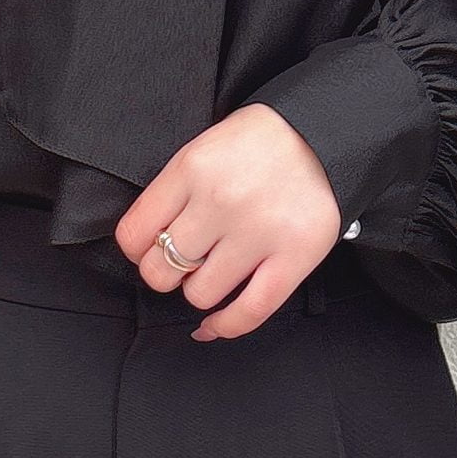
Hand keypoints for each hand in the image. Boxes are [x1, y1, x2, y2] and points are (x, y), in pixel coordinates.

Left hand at [115, 103, 341, 340]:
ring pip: (200, 294)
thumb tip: (144, 246)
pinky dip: (226, 325)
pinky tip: (214, 324)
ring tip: (213, 271)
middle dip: (164, 272)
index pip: (135, 234)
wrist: (321, 132)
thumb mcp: (201, 149)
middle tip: (180, 262)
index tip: (146, 250)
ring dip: (200, 290)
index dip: (136, 250)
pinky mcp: (295, 255)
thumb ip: (171, 193)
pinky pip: (250, 311)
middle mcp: (222, 201)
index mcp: (192, 169)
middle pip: (162, 270)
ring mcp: (259, 231)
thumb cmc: (256, 144)